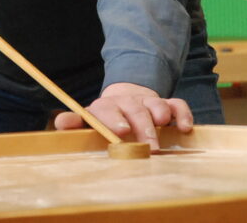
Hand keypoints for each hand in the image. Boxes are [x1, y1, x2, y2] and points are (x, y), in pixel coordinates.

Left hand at [53, 82, 192, 149]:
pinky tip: (185, 127)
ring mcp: (148, 102)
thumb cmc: (107, 119)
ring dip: (160, 115)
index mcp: (106, 107)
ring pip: (156, 104)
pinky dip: (182, 114)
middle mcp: (128, 102)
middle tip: (149, 147)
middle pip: (135, 110)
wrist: (126, 98)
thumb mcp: (90, 121)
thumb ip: (76, 123)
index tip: (121, 132)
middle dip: (142, 127)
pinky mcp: (167, 104)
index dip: (113, 119)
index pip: (106, 109)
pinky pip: (177, 104)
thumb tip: (61, 123)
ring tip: (163, 130)